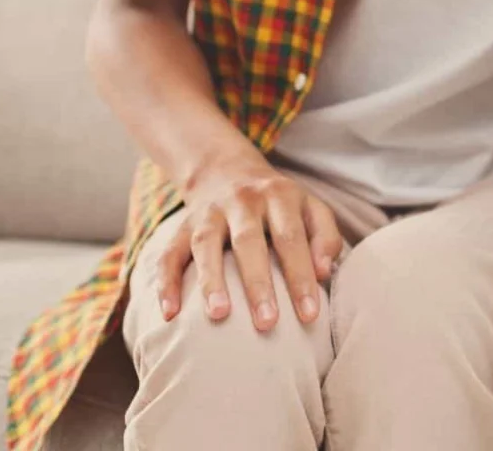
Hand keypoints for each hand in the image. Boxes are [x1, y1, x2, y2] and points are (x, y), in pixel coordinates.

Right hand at [158, 150, 343, 330]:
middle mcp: (242, 201)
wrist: (227, 168)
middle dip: (258, 284)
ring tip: (219, 316)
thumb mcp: (310, 208)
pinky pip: (169, 254)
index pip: (292, 237)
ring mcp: (208, 212)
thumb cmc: (279, 204)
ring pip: (206, 245)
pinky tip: (169, 314)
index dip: (301, 276)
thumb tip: (324, 273)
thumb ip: (325, 237)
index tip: (310, 315)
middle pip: (249, 242)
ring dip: (211, 281)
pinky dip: (166, 283)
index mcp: (279, 196)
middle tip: (268, 323)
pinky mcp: (181, 227)